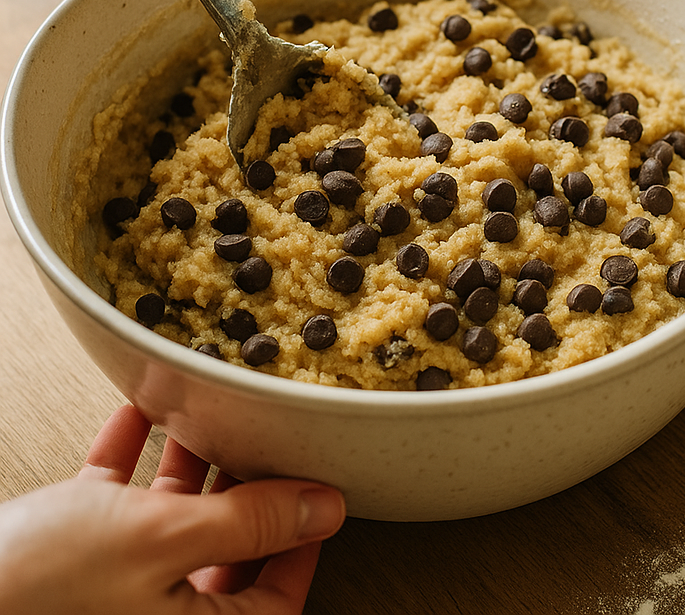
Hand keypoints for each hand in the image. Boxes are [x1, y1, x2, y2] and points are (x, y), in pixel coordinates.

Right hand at [0, 405, 344, 614]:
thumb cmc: (34, 591)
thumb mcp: (161, 540)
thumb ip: (248, 524)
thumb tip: (323, 508)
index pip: (274, 602)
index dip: (301, 545)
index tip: (316, 496)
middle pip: (224, 556)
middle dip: (242, 493)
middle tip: (262, 446)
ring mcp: (106, 593)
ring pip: (169, 526)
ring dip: (187, 467)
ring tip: (208, 418)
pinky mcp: (64, 565)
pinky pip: (113, 508)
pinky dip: (128, 462)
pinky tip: (138, 416)